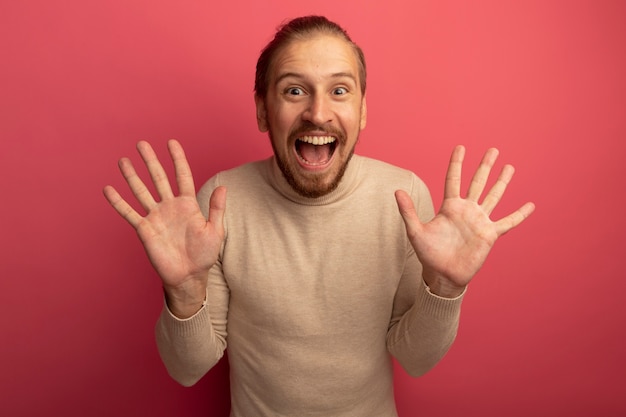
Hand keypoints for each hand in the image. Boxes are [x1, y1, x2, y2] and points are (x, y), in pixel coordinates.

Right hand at [103, 139, 225, 316]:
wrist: (189, 276)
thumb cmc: (204, 255)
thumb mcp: (215, 230)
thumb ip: (217, 208)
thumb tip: (223, 187)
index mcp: (188, 204)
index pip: (182, 175)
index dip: (177, 159)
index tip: (171, 142)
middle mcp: (170, 206)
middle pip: (159, 178)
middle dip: (150, 161)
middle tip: (141, 143)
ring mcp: (156, 216)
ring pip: (142, 191)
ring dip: (132, 176)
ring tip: (123, 160)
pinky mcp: (144, 229)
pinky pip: (129, 213)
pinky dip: (118, 202)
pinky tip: (108, 189)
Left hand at [395, 146, 534, 297]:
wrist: (443, 274)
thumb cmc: (429, 254)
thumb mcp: (415, 231)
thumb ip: (408, 211)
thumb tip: (396, 191)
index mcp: (449, 207)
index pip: (453, 179)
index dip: (457, 163)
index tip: (461, 147)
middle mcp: (466, 210)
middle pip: (477, 182)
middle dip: (485, 166)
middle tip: (493, 149)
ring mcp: (479, 221)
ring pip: (494, 196)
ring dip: (502, 182)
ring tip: (509, 166)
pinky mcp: (489, 234)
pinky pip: (508, 222)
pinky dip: (519, 214)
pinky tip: (530, 205)